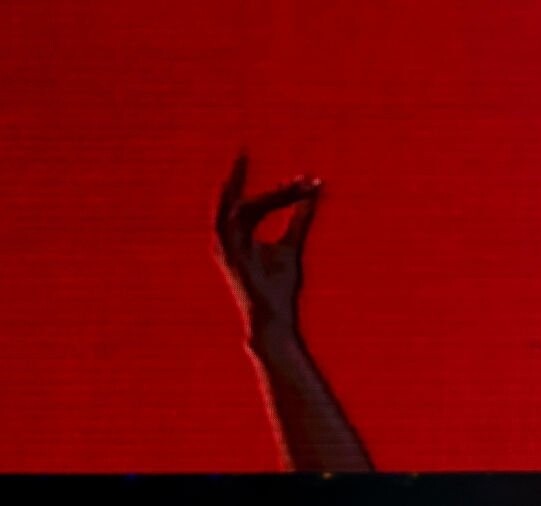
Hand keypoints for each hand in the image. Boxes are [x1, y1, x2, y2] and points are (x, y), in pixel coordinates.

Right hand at [214, 152, 320, 337]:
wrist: (274, 318)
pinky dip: (230, 211)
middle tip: (243, 150)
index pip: (258, 204)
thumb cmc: (281, 287)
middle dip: (239, 177)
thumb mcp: (293, 246)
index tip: (309, 181)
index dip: (283, 192)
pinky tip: (234, 192)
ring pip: (235, 211)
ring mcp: (226, 248)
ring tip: (240, 164)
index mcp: (243, 234)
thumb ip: (300, 220)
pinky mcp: (227, 258)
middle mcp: (229, 238)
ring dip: (241, 190)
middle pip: (242, 202)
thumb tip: (313, 194)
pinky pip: (225, 228)